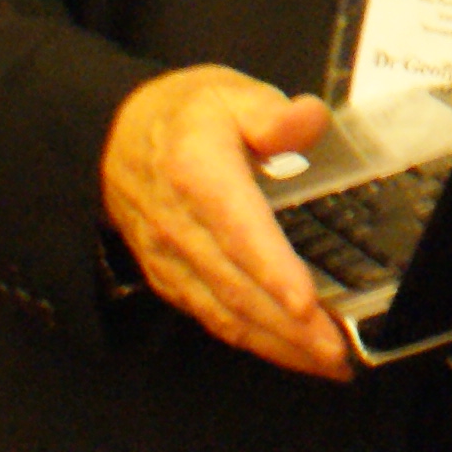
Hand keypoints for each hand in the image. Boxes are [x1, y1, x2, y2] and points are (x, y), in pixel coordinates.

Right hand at [100, 66, 348, 379]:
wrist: (114, 137)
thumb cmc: (184, 114)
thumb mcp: (229, 92)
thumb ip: (271, 111)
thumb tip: (307, 123)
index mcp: (199, 175)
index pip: (239, 231)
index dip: (273, 271)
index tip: (305, 302)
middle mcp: (181, 227)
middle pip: (237, 287)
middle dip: (288, 326)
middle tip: (337, 350)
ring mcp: (172, 259)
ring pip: (225, 312)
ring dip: (275, 343)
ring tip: (325, 360)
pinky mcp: (171, 278)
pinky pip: (211, 316)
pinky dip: (250, 340)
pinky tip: (286, 350)